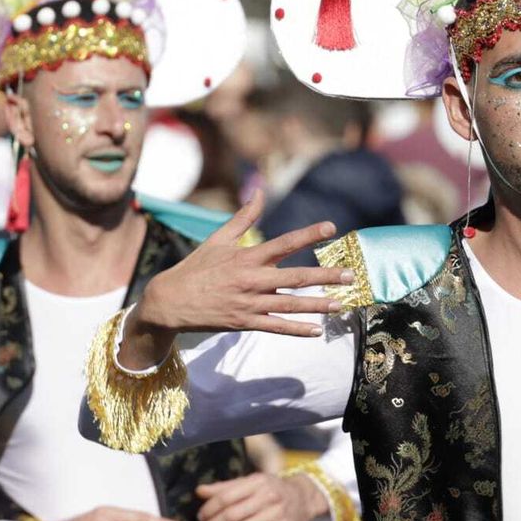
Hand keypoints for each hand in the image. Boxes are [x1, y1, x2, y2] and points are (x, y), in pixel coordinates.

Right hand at [120, 189, 353, 369]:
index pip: (284, 242)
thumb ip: (243, 217)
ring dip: (317, 305)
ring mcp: (248, 303)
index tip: (332, 228)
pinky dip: (296, 329)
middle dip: (325, 275)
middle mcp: (251, 280)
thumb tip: (259, 191)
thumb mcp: (218, 239)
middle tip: (349, 274)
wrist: (170, 301)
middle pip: (295, 277)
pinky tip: (315, 330)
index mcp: (247, 256)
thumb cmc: (197, 267)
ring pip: (289, 304)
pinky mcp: (244, 323)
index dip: (308, 234)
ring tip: (341, 304)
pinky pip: (275, 327)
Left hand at [196, 472, 327, 520]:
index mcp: (256, 482)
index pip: (226, 496)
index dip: (210, 509)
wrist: (304, 498)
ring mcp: (276, 514)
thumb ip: (225, 487)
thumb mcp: (251, 483)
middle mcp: (267, 496)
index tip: (200, 517)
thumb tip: (199, 491)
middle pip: (233, 514)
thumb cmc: (272, 490)